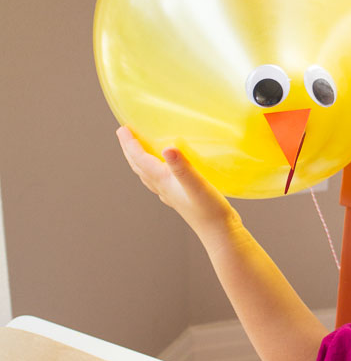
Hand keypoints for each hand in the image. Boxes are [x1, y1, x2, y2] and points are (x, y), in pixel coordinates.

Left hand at [116, 127, 238, 240]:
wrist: (219, 232)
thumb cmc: (209, 209)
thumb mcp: (197, 184)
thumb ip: (182, 167)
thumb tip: (168, 148)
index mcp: (163, 181)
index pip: (140, 159)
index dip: (130, 143)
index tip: (122, 128)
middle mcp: (162, 187)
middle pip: (138, 166)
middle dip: (129, 150)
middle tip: (123, 134)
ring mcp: (170, 194)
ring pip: (147, 174)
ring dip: (139, 160)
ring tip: (137, 149)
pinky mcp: (180, 197)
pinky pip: (159, 181)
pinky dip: (154, 171)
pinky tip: (162, 171)